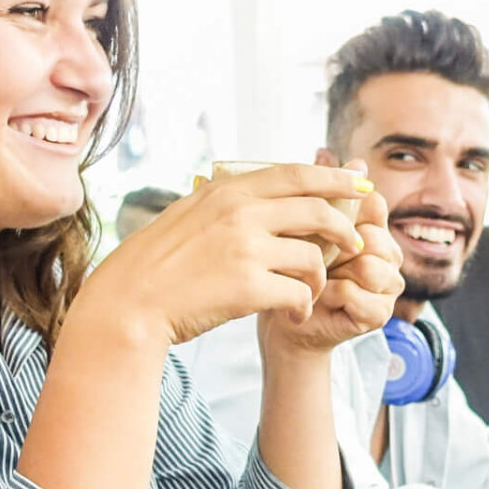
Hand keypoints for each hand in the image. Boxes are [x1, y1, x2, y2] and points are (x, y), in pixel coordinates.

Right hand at [77, 164, 370, 348]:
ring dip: (321, 278)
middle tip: (356, 244)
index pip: (296, 174)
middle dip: (346, 228)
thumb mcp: (189, 214)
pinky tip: (296, 315)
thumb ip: (227, 201)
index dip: (334, 178)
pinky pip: (299, 293)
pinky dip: (304, 306)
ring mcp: (245, 249)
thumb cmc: (157, 263)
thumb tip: (263, 195)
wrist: (129, 303)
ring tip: (310, 292)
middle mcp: (240, 213)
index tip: (359, 184)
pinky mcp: (248, 287)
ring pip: (314, 257)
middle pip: (317, 211)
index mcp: (227, 191)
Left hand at [261, 169, 403, 354]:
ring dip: (334, 272)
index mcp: (374, 226)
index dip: (342, 212)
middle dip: (335, 246)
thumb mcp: (299, 223)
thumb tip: (326, 150)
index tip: (312, 223)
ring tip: (316, 278)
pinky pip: (357, 293)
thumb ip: (316, 191)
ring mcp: (388, 284)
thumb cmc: (290, 267)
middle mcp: (388, 253)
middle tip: (311, 257)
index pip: (373, 204)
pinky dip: (331, 295)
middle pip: (373, 234)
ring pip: (369, 264)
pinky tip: (317, 298)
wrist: (283, 316)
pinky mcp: (379, 313)